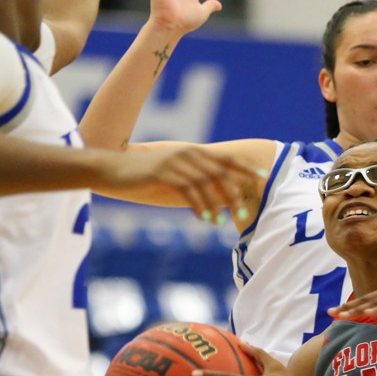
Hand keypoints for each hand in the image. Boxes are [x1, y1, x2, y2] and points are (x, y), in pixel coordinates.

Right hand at [98, 146, 261, 222]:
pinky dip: (199, 205)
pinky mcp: (163, 172)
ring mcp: (175, 161)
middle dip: (235, 195)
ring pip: (206, 183)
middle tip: (244, 215)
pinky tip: (203, 218)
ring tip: (220, 224)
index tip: (263, 178)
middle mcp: (188, 153)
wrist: (112, 170)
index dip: (246, 168)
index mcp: (194, 152)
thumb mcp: (173, 175)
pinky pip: (187, 190)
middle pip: (221, 173)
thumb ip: (194, 180)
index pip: (227, 159)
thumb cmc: (145, 176)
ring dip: (216, 205)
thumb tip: (216, 195)